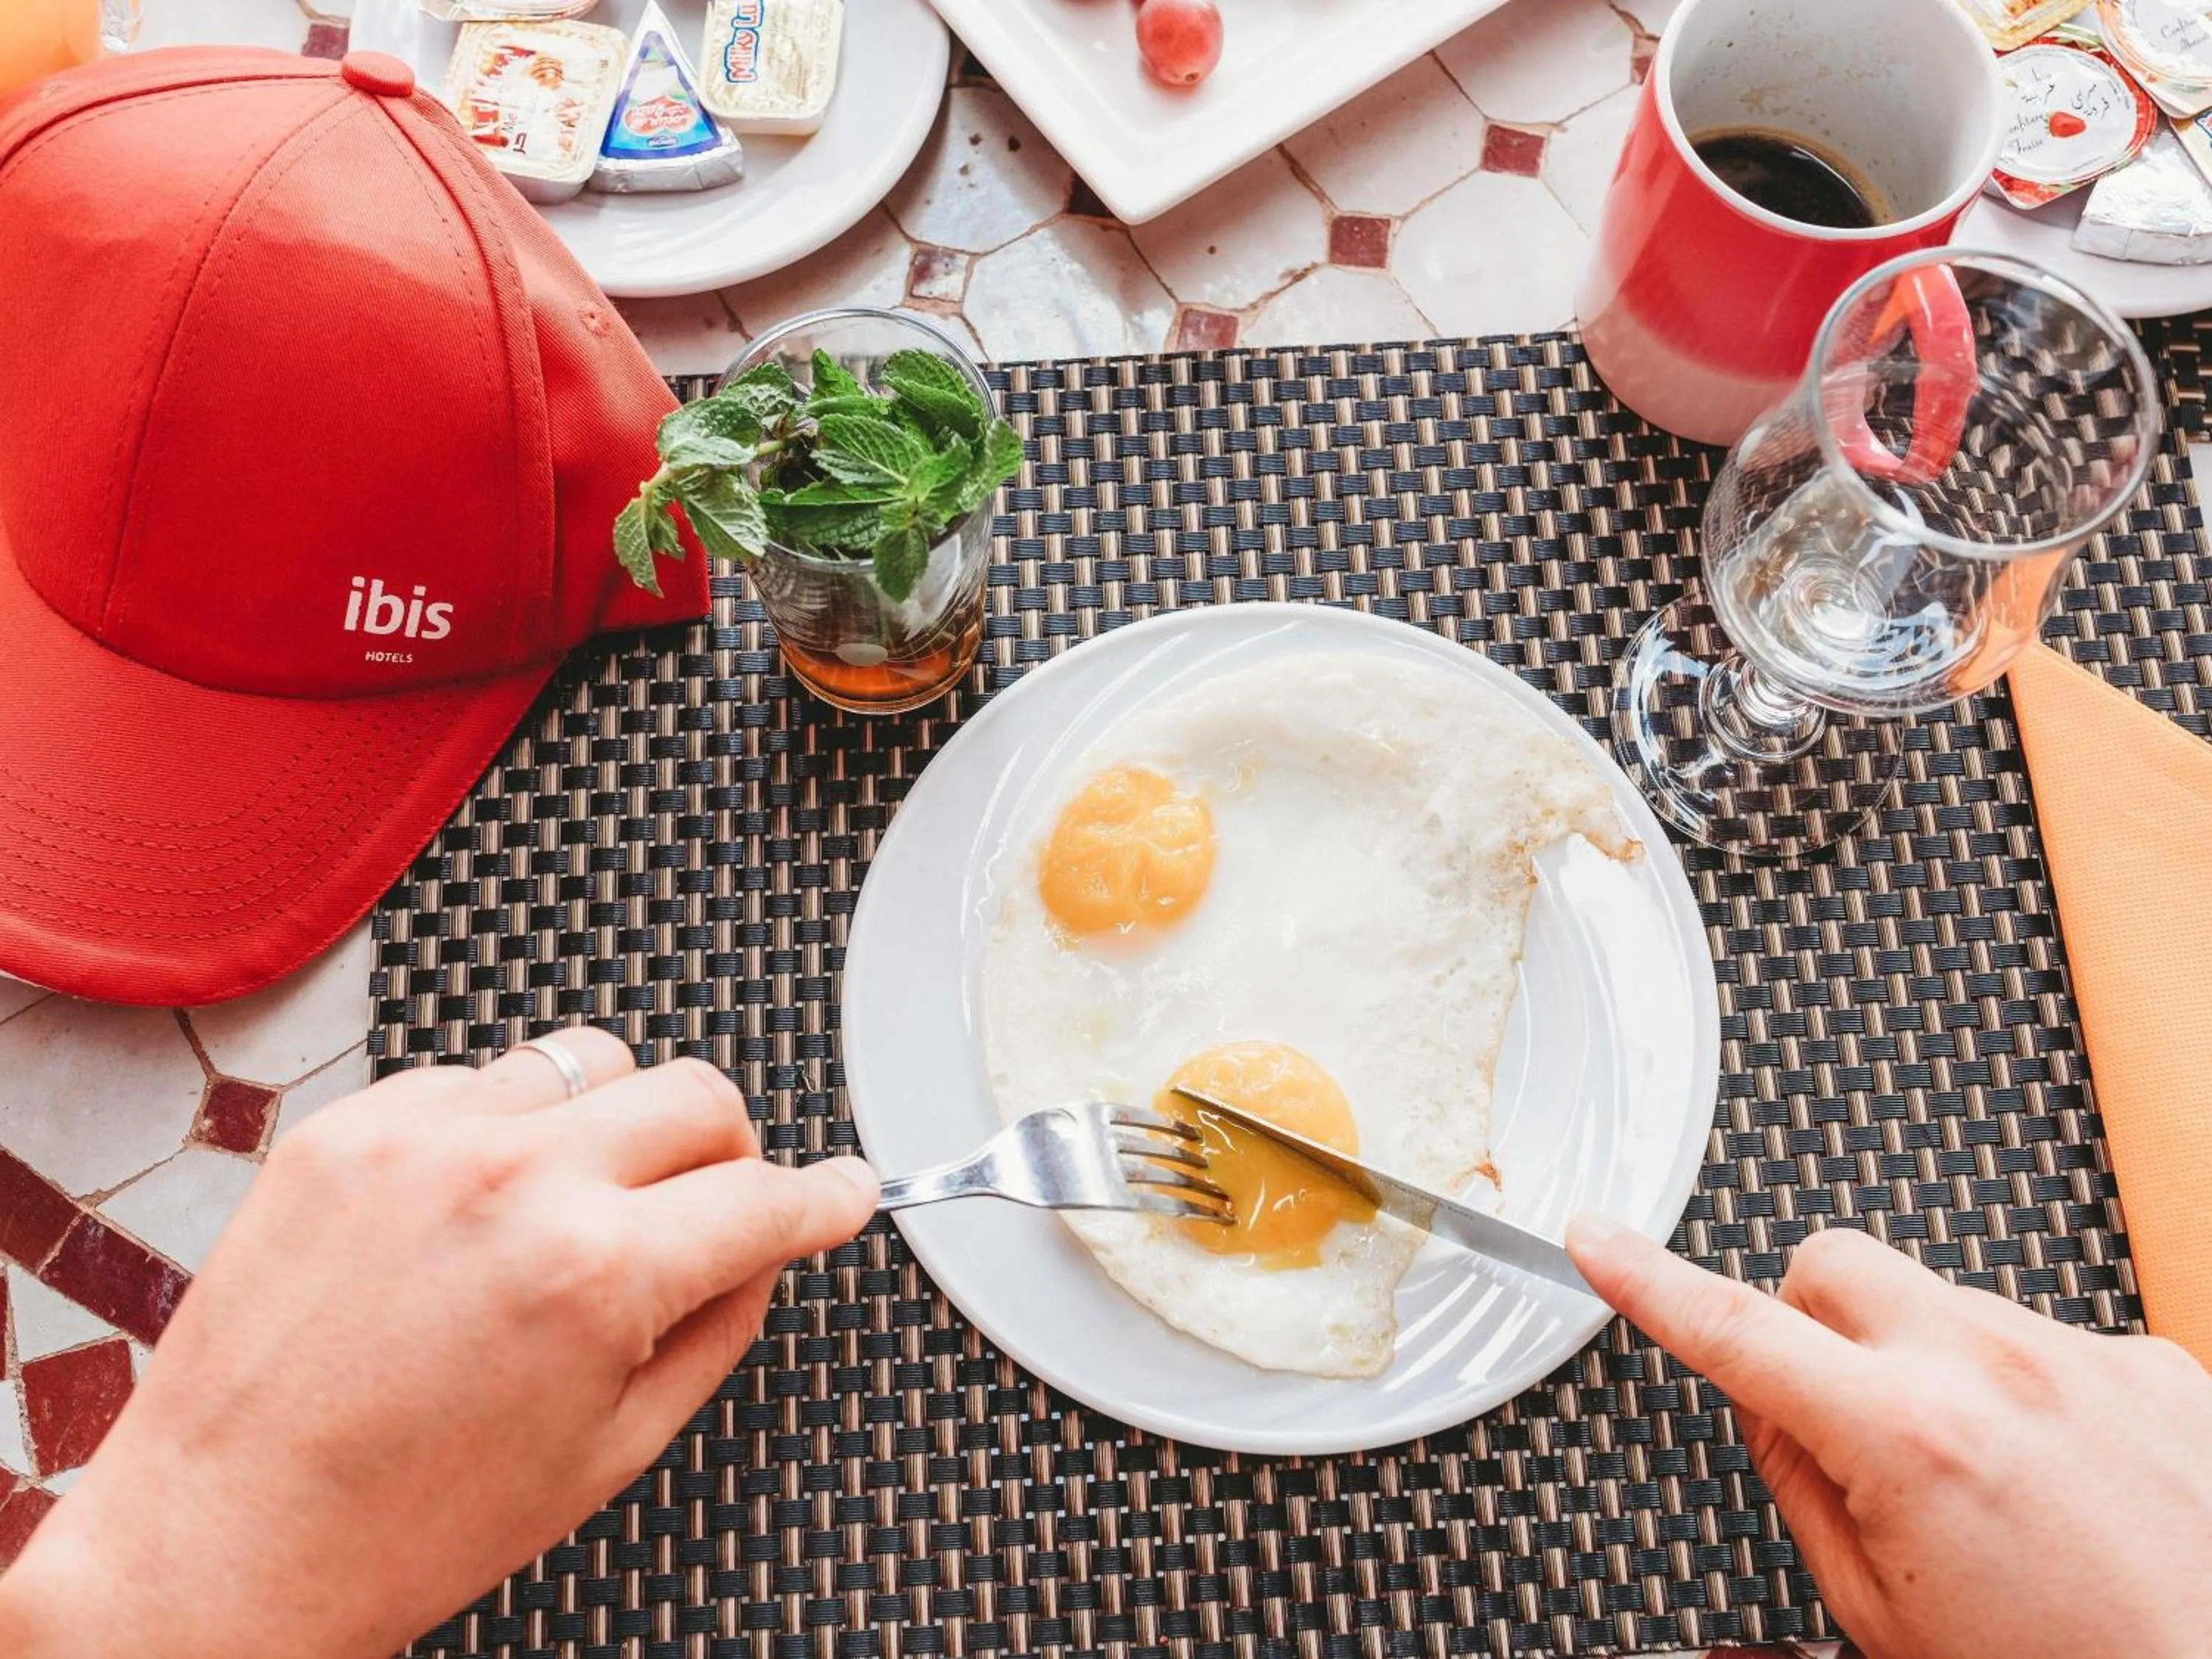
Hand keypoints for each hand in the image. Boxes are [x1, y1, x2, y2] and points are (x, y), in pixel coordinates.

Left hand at [0, 1032, 877, 1658]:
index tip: (842, 1191)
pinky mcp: (345, 1127)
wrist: (225, 1540)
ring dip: (616, 1123)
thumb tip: (765, 1248)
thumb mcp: (614, 1450)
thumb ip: (717, 1329)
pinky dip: (505, 1129)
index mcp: (598, 1273)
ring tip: (579, 1203)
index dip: (827, 1198)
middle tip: (709, 1208)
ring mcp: (422, 1139)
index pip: (767, 1195)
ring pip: (592, 1060)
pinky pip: (478, 1079)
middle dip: (731, 1154)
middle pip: (698, 1093)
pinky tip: (475, 1210)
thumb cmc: (408, 1522)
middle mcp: (516, 1179)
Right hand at [1568, 1214, 2211, 1658]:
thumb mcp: (1874, 1607)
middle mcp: (1998, 1372)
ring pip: (1943, 1305)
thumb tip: (1776, 1404)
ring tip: (1983, 1482)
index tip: (1598, 1238)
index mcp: (1908, 1437)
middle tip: (1836, 1413)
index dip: (1647, 1280)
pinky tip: (2058, 1479)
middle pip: (1836, 1267)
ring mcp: (2086, 1358)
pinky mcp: (2156, 1367)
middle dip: (1809, 1324)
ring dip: (1928, 1366)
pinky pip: (2045, 1341)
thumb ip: (1801, 1480)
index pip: (1735, 1329)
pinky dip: (2027, 1395)